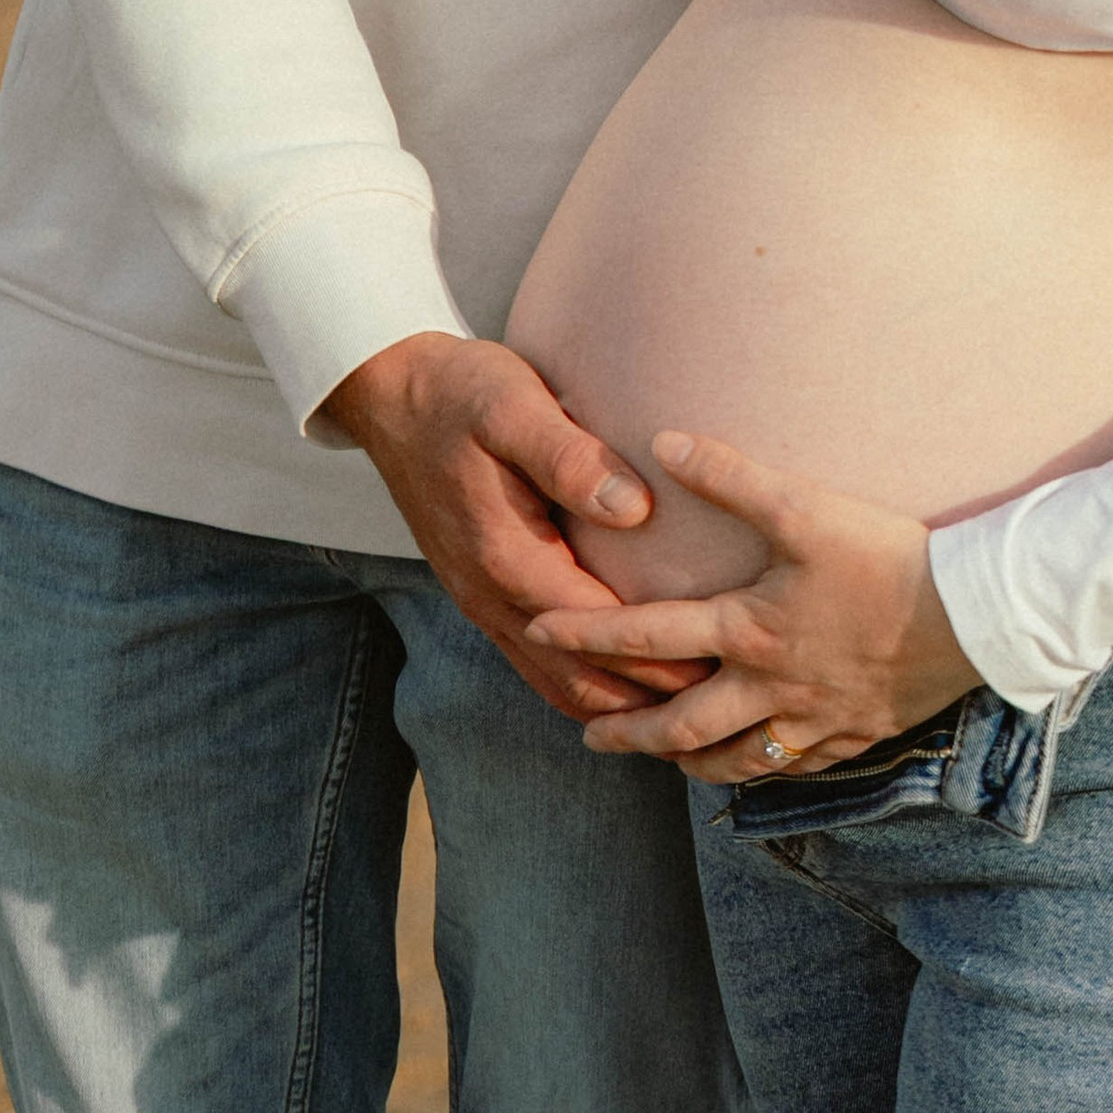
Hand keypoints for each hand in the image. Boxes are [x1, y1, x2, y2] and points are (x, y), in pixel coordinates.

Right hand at [320, 332, 706, 720]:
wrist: (393, 397)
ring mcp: (484, 603)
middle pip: (579, 677)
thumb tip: (634, 508)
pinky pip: (538, 666)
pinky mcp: (485, 597)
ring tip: (681, 719)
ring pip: (557, 684)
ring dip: (618, 708)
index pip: (596, 627)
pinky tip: (622, 693)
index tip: (720, 665)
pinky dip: (584, 690)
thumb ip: (569, 458)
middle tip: (719, 708)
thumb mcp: (513, 406)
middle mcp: (491, 595)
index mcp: (506, 555)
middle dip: (648, 699)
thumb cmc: (461, 393)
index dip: (658, 653)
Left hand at [525, 430, 980, 782]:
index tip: (538, 630)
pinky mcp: (854, 737)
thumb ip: (731, 476)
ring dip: (689, 761)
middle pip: (680, 724)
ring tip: (666, 759)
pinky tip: (757, 765)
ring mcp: (813, 722)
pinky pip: (794, 769)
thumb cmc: (886, 558)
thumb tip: (662, 443)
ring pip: (734, 761)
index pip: (648, 636)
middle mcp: (769, 687)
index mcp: (749, 631)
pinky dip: (762, 771)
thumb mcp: (804, 508)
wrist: (974, 617)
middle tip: (588, 733)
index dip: (587, 632)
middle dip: (629, 731)